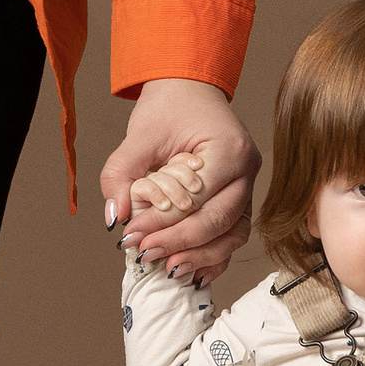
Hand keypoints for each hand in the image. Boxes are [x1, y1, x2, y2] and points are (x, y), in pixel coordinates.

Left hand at [101, 80, 257, 285]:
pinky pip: (233, 235)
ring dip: (201, 256)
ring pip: (233, 235)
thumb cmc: (169, 109)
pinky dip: (214, 256)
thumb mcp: (139, 135)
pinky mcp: (241, 200)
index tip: (132, 236)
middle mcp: (247, 170)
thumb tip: (115, 217)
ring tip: (168, 269)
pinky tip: (192, 273)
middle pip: (220, 221)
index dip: (164, 223)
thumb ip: (121, 173)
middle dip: (180, 243)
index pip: (197, 198)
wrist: (189, 92)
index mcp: (229, 149)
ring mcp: (248, 187)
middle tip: (146, 254)